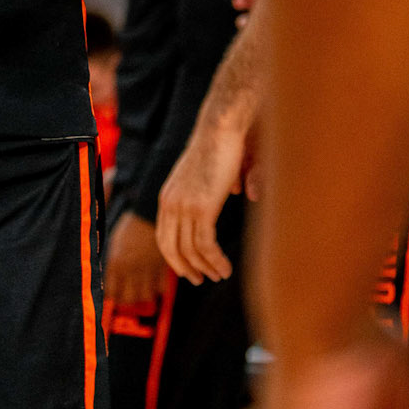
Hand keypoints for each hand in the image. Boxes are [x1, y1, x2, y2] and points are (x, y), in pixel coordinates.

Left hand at [103, 212, 165, 312]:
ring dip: (142, 295)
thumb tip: (106, 278)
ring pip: (146, 297)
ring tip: (139, 291)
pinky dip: (157, 289)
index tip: (111, 293)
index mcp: (116, 263)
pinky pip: (161, 288)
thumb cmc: (129, 226)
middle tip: (125, 295)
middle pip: (128, 298)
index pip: (110, 291)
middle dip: (125, 299)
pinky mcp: (162, 269)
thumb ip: (111, 262)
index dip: (110, 294)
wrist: (151, 213)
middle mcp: (131, 270)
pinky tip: (153, 283)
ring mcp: (148, 271)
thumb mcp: (114, 241)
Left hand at [157, 117, 248, 282]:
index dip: (175, 258)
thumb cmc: (222, 145)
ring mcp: (184, 206)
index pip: (163, 237)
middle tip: (201, 280)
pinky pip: (205, 245)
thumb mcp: (212, 174)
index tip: (189, 271)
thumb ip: (221, 190)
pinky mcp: (202, 208)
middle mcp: (170, 203)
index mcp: (167, 197)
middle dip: (186, 268)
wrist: (219, 129)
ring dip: (207, 268)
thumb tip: (244, 193)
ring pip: (191, 251)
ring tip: (220, 275)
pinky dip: (215, 261)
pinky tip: (225, 267)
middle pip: (172, 249)